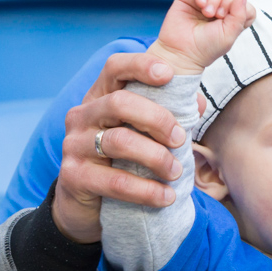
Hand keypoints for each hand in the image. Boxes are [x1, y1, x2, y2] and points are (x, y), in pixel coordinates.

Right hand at [53, 52, 187, 242]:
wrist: (87, 205)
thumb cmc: (121, 160)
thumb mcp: (142, 133)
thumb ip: (169, 114)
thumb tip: (198, 103)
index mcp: (100, 97)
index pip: (114, 67)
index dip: (140, 65)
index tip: (168, 74)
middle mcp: (83, 115)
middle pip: (119, 102)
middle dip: (157, 119)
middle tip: (181, 139)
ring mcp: (74, 145)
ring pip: (119, 142)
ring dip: (156, 157)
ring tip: (176, 172)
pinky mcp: (74, 176)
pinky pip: (115, 181)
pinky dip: (146, 190)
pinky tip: (165, 197)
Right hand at [146, 0, 255, 74]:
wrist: (182, 53)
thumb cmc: (206, 48)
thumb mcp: (229, 35)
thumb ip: (240, 15)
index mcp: (233, 19)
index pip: (246, 4)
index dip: (241, 9)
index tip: (229, 21)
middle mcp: (220, 8)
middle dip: (227, 3)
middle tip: (217, 17)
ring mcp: (206, 1)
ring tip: (207, 13)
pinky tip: (200, 4)